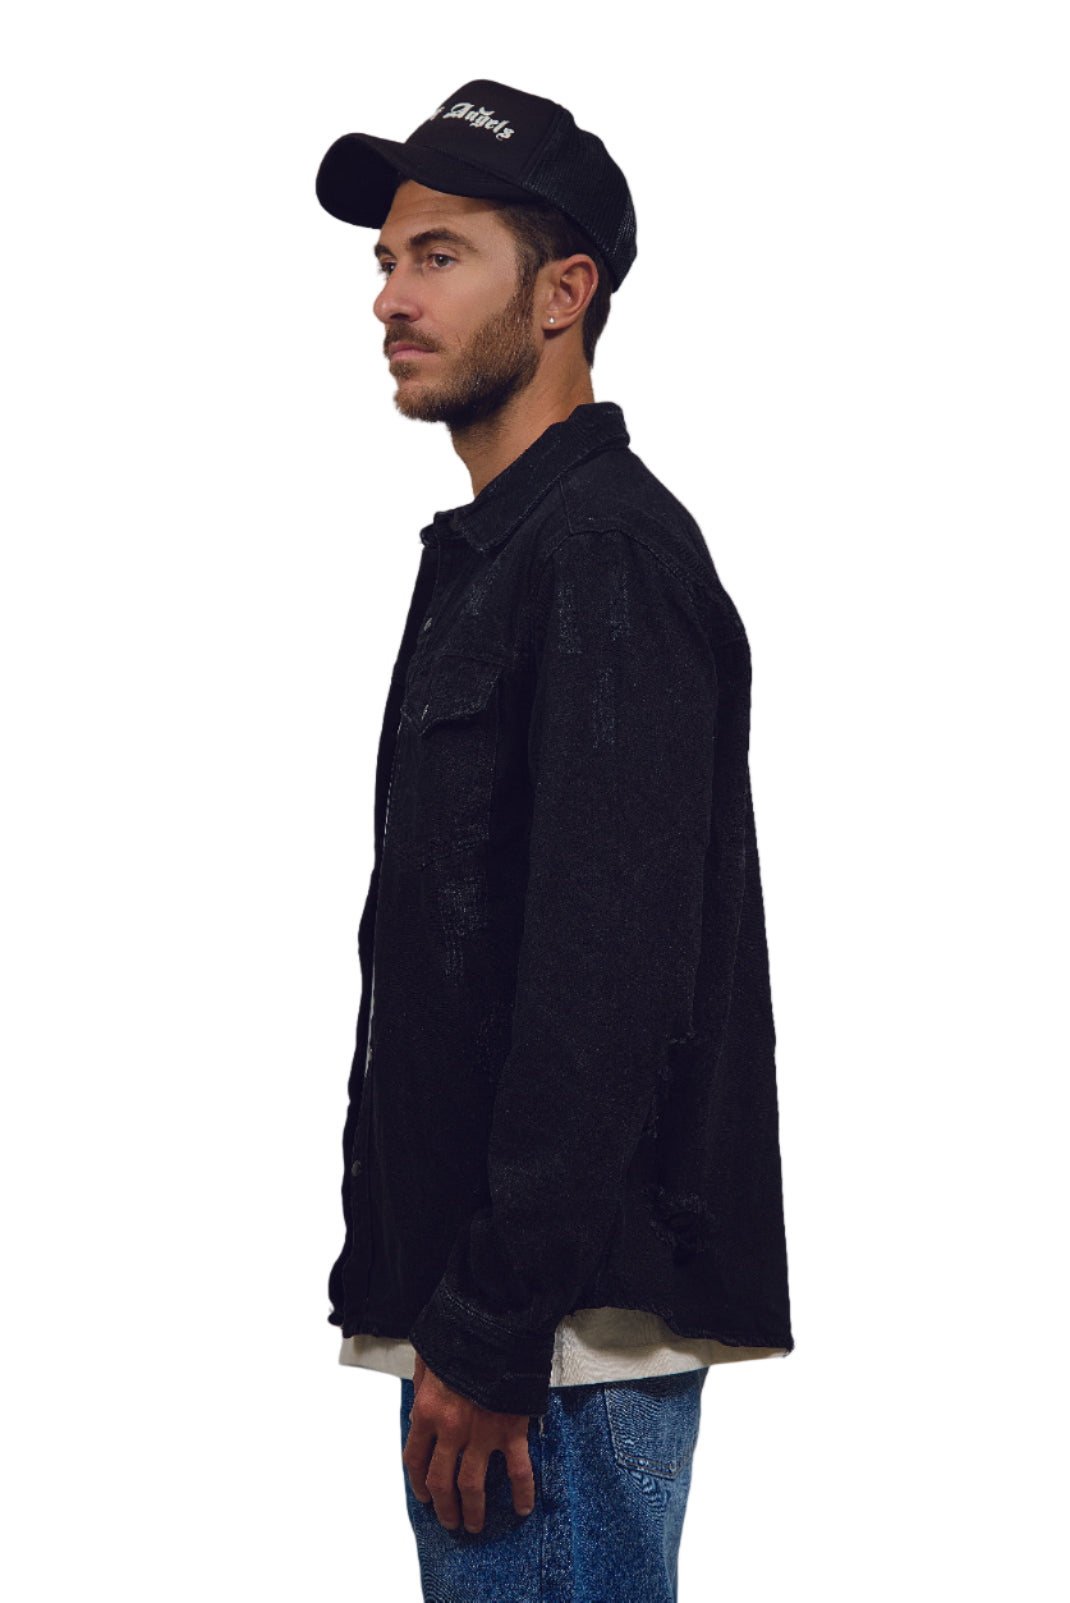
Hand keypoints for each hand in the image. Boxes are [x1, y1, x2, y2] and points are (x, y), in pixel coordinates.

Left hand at [404, 1350, 535, 1533]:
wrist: (495, 1322)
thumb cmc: (459, 1335)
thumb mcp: (428, 1357)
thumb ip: (422, 1386)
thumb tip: (419, 1412)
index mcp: (427, 1410)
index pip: (415, 1458)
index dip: (417, 1481)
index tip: (423, 1495)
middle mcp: (451, 1429)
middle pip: (441, 1481)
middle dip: (444, 1507)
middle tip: (450, 1521)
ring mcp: (482, 1433)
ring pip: (473, 1485)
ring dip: (472, 1511)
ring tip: (475, 1525)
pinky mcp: (511, 1430)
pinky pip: (518, 1470)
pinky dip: (522, 1493)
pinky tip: (522, 1509)